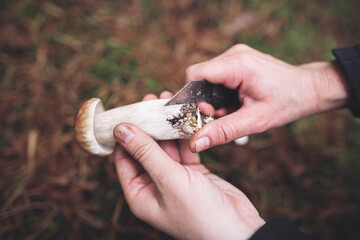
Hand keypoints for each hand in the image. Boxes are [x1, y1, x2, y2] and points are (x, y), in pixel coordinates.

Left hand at [113, 92, 264, 239]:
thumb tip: (121, 130)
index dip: (125, 134)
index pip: (124, 158)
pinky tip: (185, 119)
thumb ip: (146, 153)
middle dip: (148, 125)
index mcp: (140, 194)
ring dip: (167, 127)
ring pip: (166, 147)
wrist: (238, 230)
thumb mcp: (168, 180)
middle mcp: (154, 186)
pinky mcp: (193, 174)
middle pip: (145, 149)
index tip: (129, 110)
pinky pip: (184, 150)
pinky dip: (185, 136)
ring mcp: (174, 179)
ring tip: (168, 104)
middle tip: (152, 100)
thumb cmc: (200, 214)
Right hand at [186, 44, 348, 151]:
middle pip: (200, 77)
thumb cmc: (287, 103)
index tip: (208, 113)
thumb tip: (195, 143)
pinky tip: (236, 103)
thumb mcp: (254, 121)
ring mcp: (236, 55)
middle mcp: (234, 54)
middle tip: (224, 115)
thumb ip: (223, 131)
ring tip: (233, 110)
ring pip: (207, 78)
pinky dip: (221, 93)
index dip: (193, 97)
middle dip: (205, 100)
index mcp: (238, 65)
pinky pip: (217, 77)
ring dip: (214, 98)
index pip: (195, 74)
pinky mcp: (238, 60)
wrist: (309, 89)